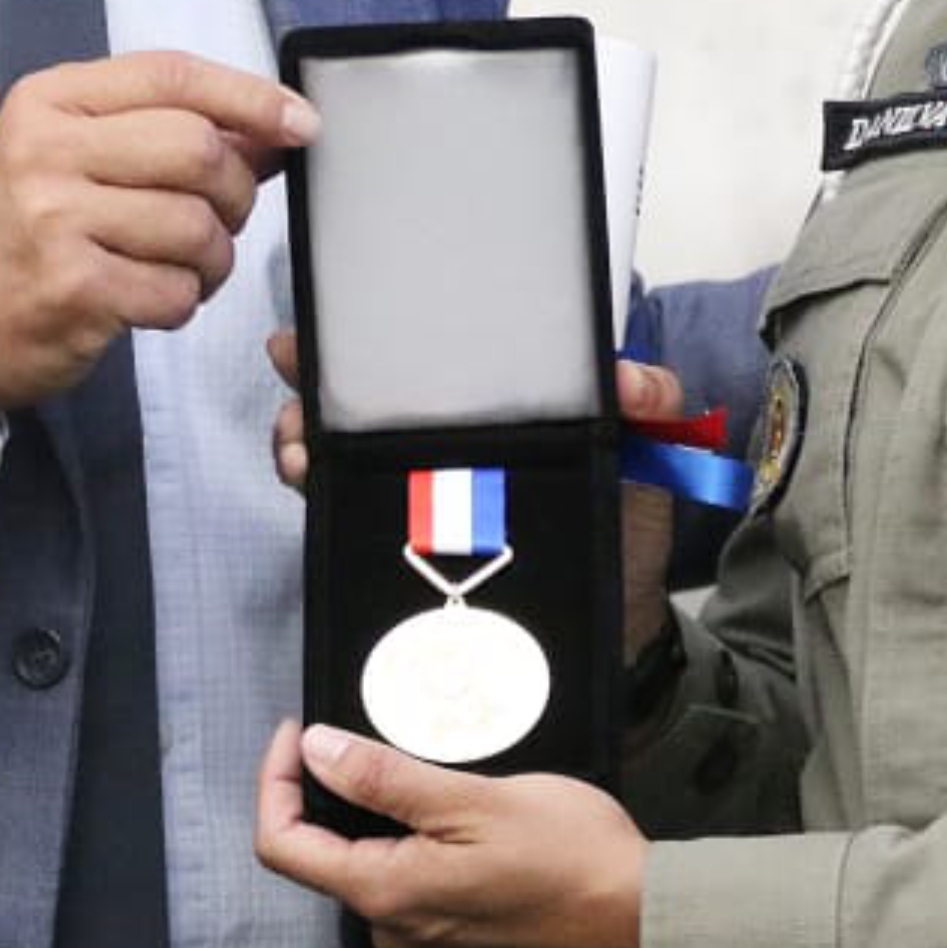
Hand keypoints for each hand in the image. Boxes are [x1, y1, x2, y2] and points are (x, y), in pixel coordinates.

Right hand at [0, 53, 313, 412]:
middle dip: (237, 190)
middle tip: (223, 216)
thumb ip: (166, 129)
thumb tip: (277, 126)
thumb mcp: (75, 153)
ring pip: (198, 226)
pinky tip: (152, 297)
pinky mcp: (71, 289)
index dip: (252, 97)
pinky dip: (184, 300)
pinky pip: (176, 290)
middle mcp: (44, 152)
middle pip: (198, 149)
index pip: (173, 76)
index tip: (301, 122)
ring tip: (183, 266)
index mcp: (49, 102)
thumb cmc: (22, 228)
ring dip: (214, 257)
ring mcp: (53, 221)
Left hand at [252, 719, 647, 947]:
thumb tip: (317, 751)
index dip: (277, 781)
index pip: (283, 844)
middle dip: (340, 797)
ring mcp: (429, 945)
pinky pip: (421, 891)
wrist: (645, 929)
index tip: (300, 730)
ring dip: (392, 823)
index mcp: (383, 894)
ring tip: (443, 777)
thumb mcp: (476, 801)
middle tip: (377, 738)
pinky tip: (477, 825)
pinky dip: (428, 850)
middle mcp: (393, 931)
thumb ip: (387, 779)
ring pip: (381, 872)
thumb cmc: (572, 860)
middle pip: (331, 858)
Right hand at [270, 344, 690, 661]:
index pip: (425, 360)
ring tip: (302, 443)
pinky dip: (318, 493)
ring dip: (304, 437)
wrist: (619, 619)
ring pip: (340, 454)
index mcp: (495, 410)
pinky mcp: (409, 548)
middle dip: (313, 383)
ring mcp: (421, 495)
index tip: (328, 328)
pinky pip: (349, 514)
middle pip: (362, 402)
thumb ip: (652, 403)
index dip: (371, 337)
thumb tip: (628, 383)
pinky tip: (309, 480)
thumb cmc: (628, 522)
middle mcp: (446, 445)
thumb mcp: (650, 450)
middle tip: (294, 374)